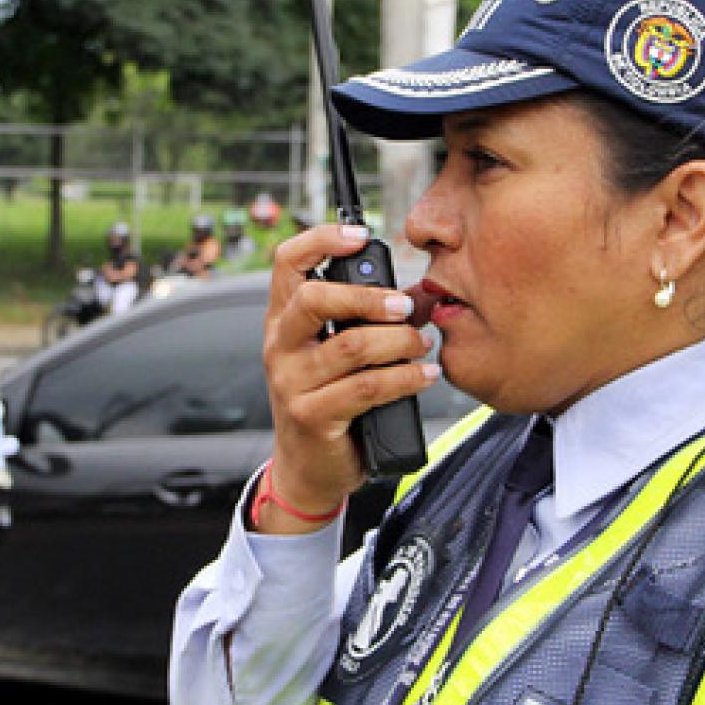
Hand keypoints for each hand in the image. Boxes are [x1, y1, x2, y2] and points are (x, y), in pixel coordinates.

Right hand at [261, 225, 439, 533]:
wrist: (310, 469)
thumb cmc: (331, 403)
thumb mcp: (340, 355)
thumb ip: (369, 320)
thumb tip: (420, 294)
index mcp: (283, 320)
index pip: (287, 262)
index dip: (322, 240)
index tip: (361, 236)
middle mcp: (280, 345)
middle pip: (314, 298)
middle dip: (367, 296)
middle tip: (403, 306)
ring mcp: (291, 381)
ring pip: (350, 346)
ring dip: (397, 341)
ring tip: (421, 344)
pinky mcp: (311, 415)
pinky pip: (365, 387)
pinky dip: (404, 378)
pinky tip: (424, 375)